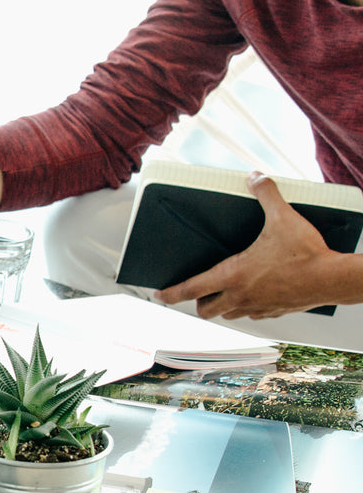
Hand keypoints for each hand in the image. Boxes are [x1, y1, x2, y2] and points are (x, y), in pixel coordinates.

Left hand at [155, 172, 350, 319]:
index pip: (191, 288)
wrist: (333, 278)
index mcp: (233, 275)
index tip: (159, 294)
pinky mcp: (274, 312)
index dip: (171, 292)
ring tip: (224, 292)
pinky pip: (252, 315)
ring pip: (228, 314)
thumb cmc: (307, 255)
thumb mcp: (283, 217)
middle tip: (199, 292)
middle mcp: (240, 296)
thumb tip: (256, 178)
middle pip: (206, 309)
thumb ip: (266, 195)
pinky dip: (246, 307)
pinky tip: (254, 294)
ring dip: (222, 306)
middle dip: (198, 302)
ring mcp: (256, 307)